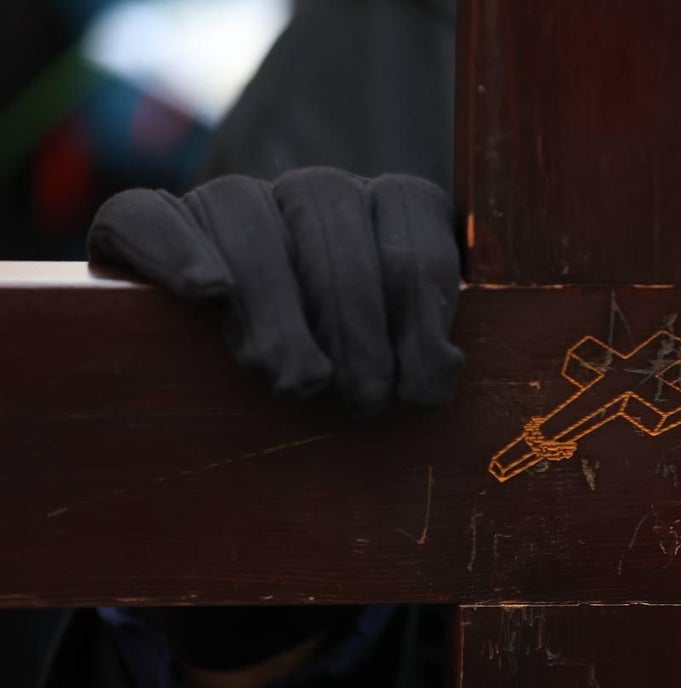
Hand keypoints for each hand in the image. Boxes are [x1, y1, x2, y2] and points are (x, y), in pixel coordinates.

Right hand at [87, 169, 463, 413]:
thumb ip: (423, 354)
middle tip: (362, 400)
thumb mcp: (396, 363)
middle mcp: (311, 193)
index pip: (411, 219)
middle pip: (330, 218)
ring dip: (278, 307)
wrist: (230, 380)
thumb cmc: (345, 378)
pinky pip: (145, 213)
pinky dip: (174, 248)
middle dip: (356, 320)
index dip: (421, 306)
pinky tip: (206, 293)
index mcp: (383, 210)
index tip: (419, 385)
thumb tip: (434, 375)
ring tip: (297, 381)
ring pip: (246, 217)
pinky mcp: (149, 223)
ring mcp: (229, 202)